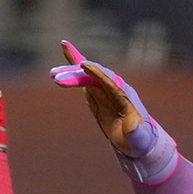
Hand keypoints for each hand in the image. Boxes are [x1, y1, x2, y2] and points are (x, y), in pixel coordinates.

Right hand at [50, 42, 176, 182]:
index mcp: (125, 97)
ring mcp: (104, 89)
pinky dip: (73, 68)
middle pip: (94, 78)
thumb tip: (132, 125)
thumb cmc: (139, 141)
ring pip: (86, 76)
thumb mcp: (139, 140)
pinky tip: (64, 53)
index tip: (83, 65)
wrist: (136, 139)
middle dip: (76, 76)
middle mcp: (114, 88)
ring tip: (53, 74)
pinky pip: (84, 78)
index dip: (97, 74)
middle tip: (56, 77)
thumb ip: (135, 133)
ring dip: (70, 73)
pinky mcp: (97, 93)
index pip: (110, 82)